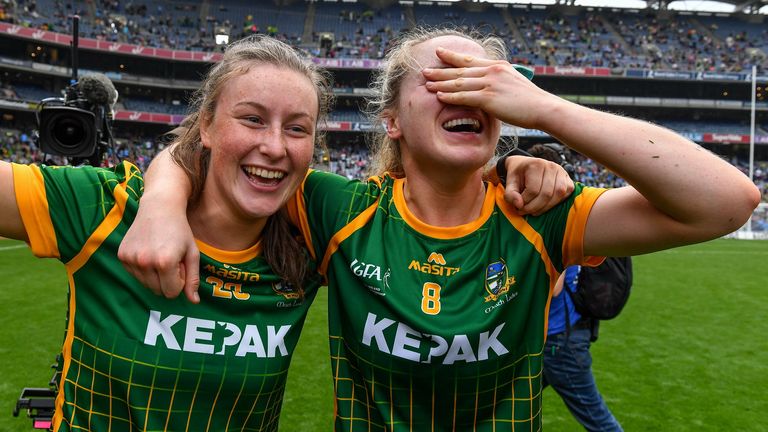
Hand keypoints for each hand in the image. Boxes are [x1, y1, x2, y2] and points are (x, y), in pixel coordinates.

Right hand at [118, 200, 200, 302]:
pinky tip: (149, 251)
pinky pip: (135, 275)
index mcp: (165, 262)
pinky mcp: (121, 255)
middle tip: (170, 259)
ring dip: (155, 276)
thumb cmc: (180, 230)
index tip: (180, 265)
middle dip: (167, 280)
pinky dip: (143, 269)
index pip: (172, 293)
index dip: (179, 281)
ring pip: (145, 284)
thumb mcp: (192, 253)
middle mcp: (145, 262)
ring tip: (160, 254)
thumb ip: (193, 279)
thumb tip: (193, 302)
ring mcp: (130, 258)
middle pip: (158, 291)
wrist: (159, 207)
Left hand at [422, 47, 557, 128]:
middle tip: (425, 70)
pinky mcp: (489, 98)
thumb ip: (498, 81)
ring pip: (459, 83)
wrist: (543, 108)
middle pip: (460, 70)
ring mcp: (490, 83)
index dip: (452, 56)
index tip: (439, 53)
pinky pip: (464, 97)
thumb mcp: (513, 83)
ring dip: (441, 84)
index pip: (470, 60)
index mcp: (498, 66)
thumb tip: (488, 86)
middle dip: (441, 70)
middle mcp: (492, 71)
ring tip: (427, 84)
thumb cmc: (530, 101)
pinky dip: (450, 97)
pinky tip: (439, 96)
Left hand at [502, 155, 573, 214]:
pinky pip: (566, 195)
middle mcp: (551, 166)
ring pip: (558, 195)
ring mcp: (562, 172)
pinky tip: (544, 205)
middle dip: (534, 207)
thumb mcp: (510, 182)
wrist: (526, 166)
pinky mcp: (569, 180)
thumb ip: (510, 194)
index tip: (518, 207)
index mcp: (536, 164)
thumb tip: (519, 205)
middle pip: (546, 193)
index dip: (525, 202)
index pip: (533, 189)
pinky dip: (555, 203)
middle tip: (524, 211)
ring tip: (533, 210)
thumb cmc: (518, 175)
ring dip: (545, 207)